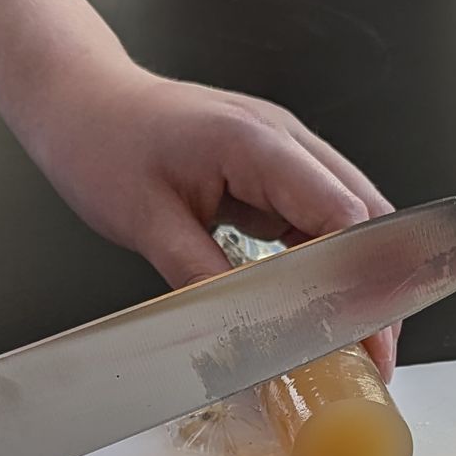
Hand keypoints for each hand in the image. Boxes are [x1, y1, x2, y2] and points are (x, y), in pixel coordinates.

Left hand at [18, 60, 400, 380]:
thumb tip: (246, 335)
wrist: (79, 100)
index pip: (342, 216)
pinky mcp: (272, 169)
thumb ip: (202, 279)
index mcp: (256, 144)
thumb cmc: (102, 144)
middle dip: (376, 288)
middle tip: (374, 356)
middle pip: (365, 215)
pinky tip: (316, 304)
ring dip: (355, 277)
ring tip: (352, 340)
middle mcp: (285, 140)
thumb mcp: (146, 222)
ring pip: (349, 217)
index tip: (372, 340)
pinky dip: (326, 262)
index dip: (365, 283)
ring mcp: (283, 151)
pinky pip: (317, 217)